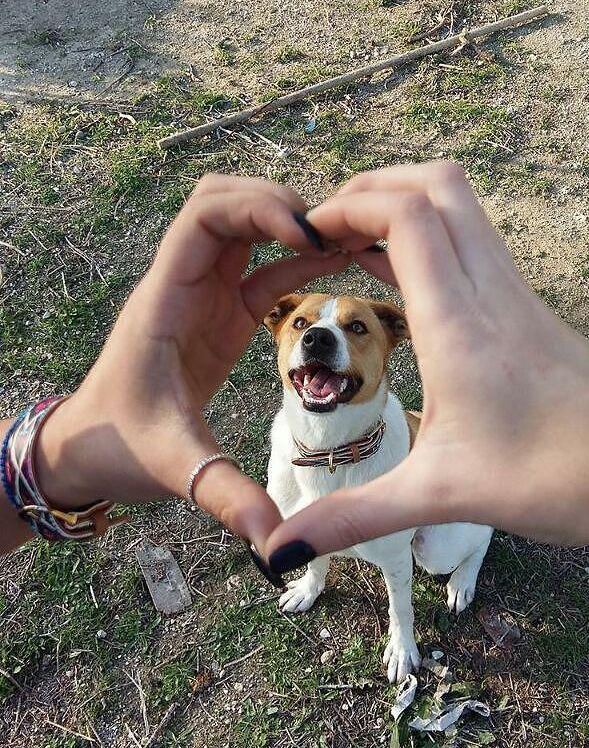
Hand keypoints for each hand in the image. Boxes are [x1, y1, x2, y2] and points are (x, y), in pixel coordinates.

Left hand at [36, 175, 347, 551]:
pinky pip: (262, 272)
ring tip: (344, 241)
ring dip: (290, 226)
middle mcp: (183, 284)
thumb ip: (226, 495)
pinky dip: (296, 262)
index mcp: (165, 299)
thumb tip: (275, 543)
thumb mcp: (174, 465)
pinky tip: (333, 267)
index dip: (258, 209)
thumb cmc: (116, 446)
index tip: (306, 235)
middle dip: (278, 204)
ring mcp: (203, 296)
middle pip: (226, 204)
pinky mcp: (220, 316)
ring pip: (245, 229)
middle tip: (330, 234)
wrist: (85, 450)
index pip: (204, 216)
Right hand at [265, 162, 588, 568]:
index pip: (407, 215)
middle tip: (328, 229)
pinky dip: (430, 239)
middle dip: (373, 188)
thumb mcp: (443, 495)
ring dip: (404, 207)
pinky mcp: (529, 306)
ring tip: (354, 248)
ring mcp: (515, 292)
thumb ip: (356, 515)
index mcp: (460, 323)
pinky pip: (474, 244)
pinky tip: (403, 281)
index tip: (307, 235)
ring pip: (460, 206)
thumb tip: (284, 549)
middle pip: (436, 184)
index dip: (350, 206)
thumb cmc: (557, 478)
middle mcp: (490, 289)